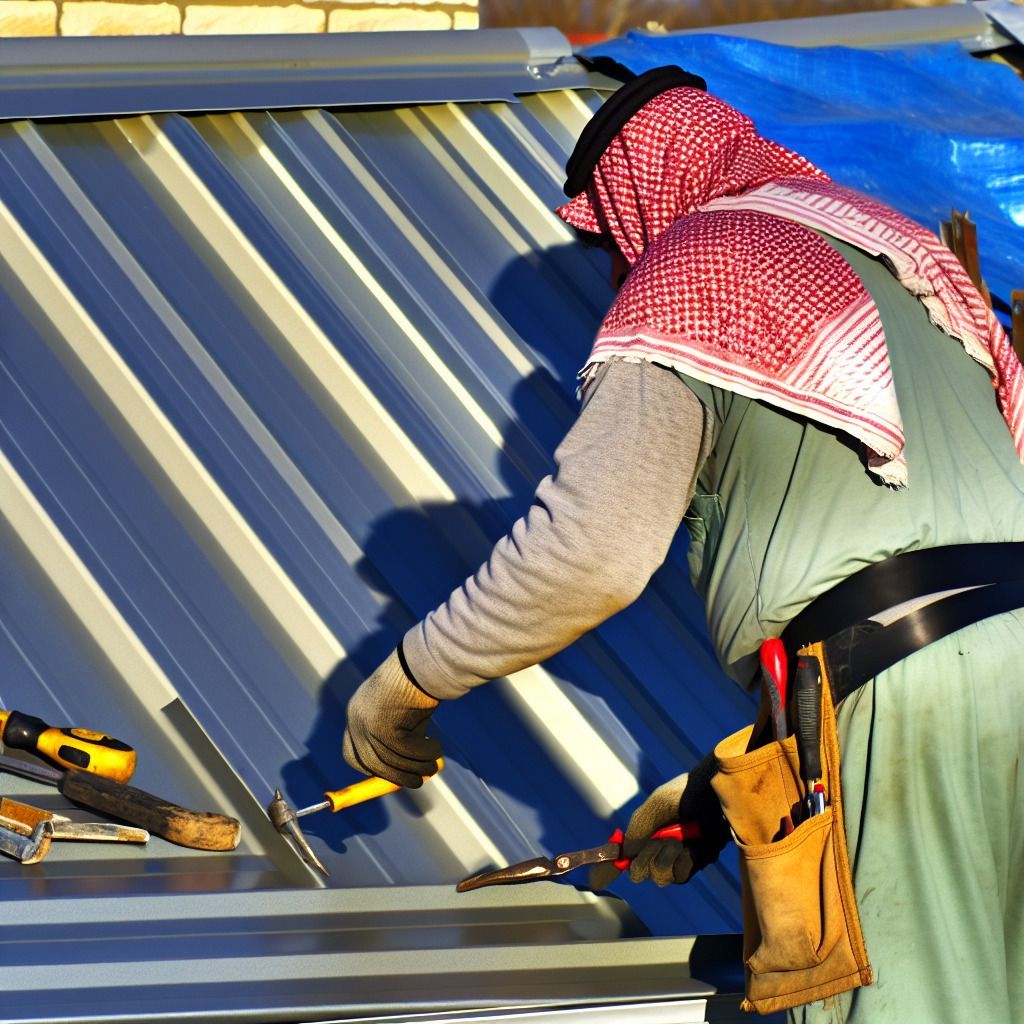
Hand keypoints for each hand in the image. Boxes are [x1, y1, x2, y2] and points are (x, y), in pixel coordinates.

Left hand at [342, 649, 442, 787]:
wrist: (422, 660)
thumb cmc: (418, 684)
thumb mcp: (405, 715)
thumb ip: (402, 740)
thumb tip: (409, 770)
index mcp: (357, 713)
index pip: (352, 753)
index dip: (371, 768)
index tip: (390, 775)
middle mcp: (356, 720)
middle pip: (370, 763)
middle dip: (396, 776)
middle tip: (419, 780)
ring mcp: (367, 724)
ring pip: (390, 761)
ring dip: (416, 767)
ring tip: (435, 765)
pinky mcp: (383, 726)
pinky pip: (405, 751)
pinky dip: (424, 753)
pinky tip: (437, 747)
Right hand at [589, 753, 728, 889]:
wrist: (717, 793)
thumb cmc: (686, 793)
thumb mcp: (656, 805)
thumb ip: (639, 828)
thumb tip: (626, 855)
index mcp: (647, 831)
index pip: (626, 855)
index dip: (610, 869)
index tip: (598, 880)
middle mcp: (660, 846)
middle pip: (641, 871)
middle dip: (648, 858)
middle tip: (661, 842)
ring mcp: (678, 856)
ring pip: (661, 876)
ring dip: (669, 857)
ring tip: (681, 839)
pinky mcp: (697, 862)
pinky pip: (682, 875)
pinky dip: (685, 861)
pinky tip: (694, 845)